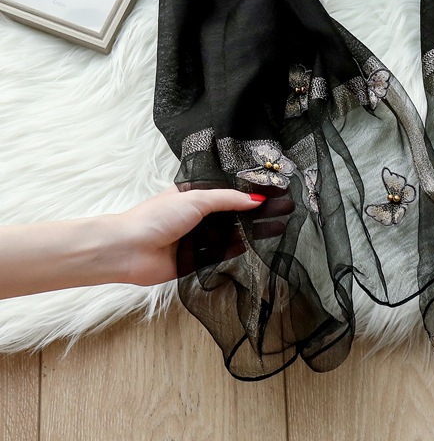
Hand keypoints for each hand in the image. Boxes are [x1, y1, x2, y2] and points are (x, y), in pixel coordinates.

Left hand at [109, 186, 294, 286]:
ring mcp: (198, 237)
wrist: (129, 249)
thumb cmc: (157, 217)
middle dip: (261, 211)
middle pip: (237, 212)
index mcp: (197, 194)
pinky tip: (257, 244)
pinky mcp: (196, 259)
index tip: (278, 192)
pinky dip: (239, 248)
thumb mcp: (196, 199)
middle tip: (287, 210)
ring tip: (280, 227)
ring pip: (233, 232)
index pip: (233, 191)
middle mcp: (199, 215)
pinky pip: (223, 253)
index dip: (255, 192)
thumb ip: (228, 200)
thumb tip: (256, 200)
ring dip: (255, 230)